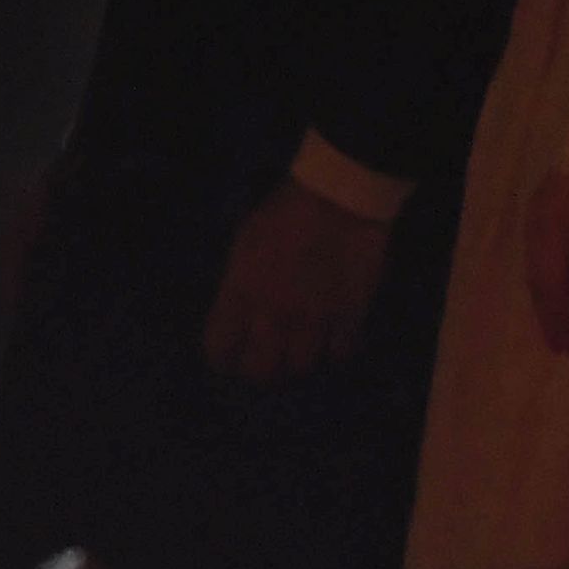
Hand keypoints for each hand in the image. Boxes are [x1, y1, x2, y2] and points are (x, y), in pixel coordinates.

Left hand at [200, 176, 394, 382]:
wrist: (338, 197)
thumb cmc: (284, 212)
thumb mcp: (244, 243)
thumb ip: (238, 285)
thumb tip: (239, 314)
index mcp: (240, 294)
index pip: (220, 351)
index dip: (225, 358)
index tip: (233, 354)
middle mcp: (272, 316)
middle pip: (261, 372)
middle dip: (261, 370)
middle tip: (269, 359)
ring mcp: (312, 321)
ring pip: (300, 368)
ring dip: (298, 360)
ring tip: (302, 347)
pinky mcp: (348, 318)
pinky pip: (339, 355)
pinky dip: (335, 351)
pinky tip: (334, 337)